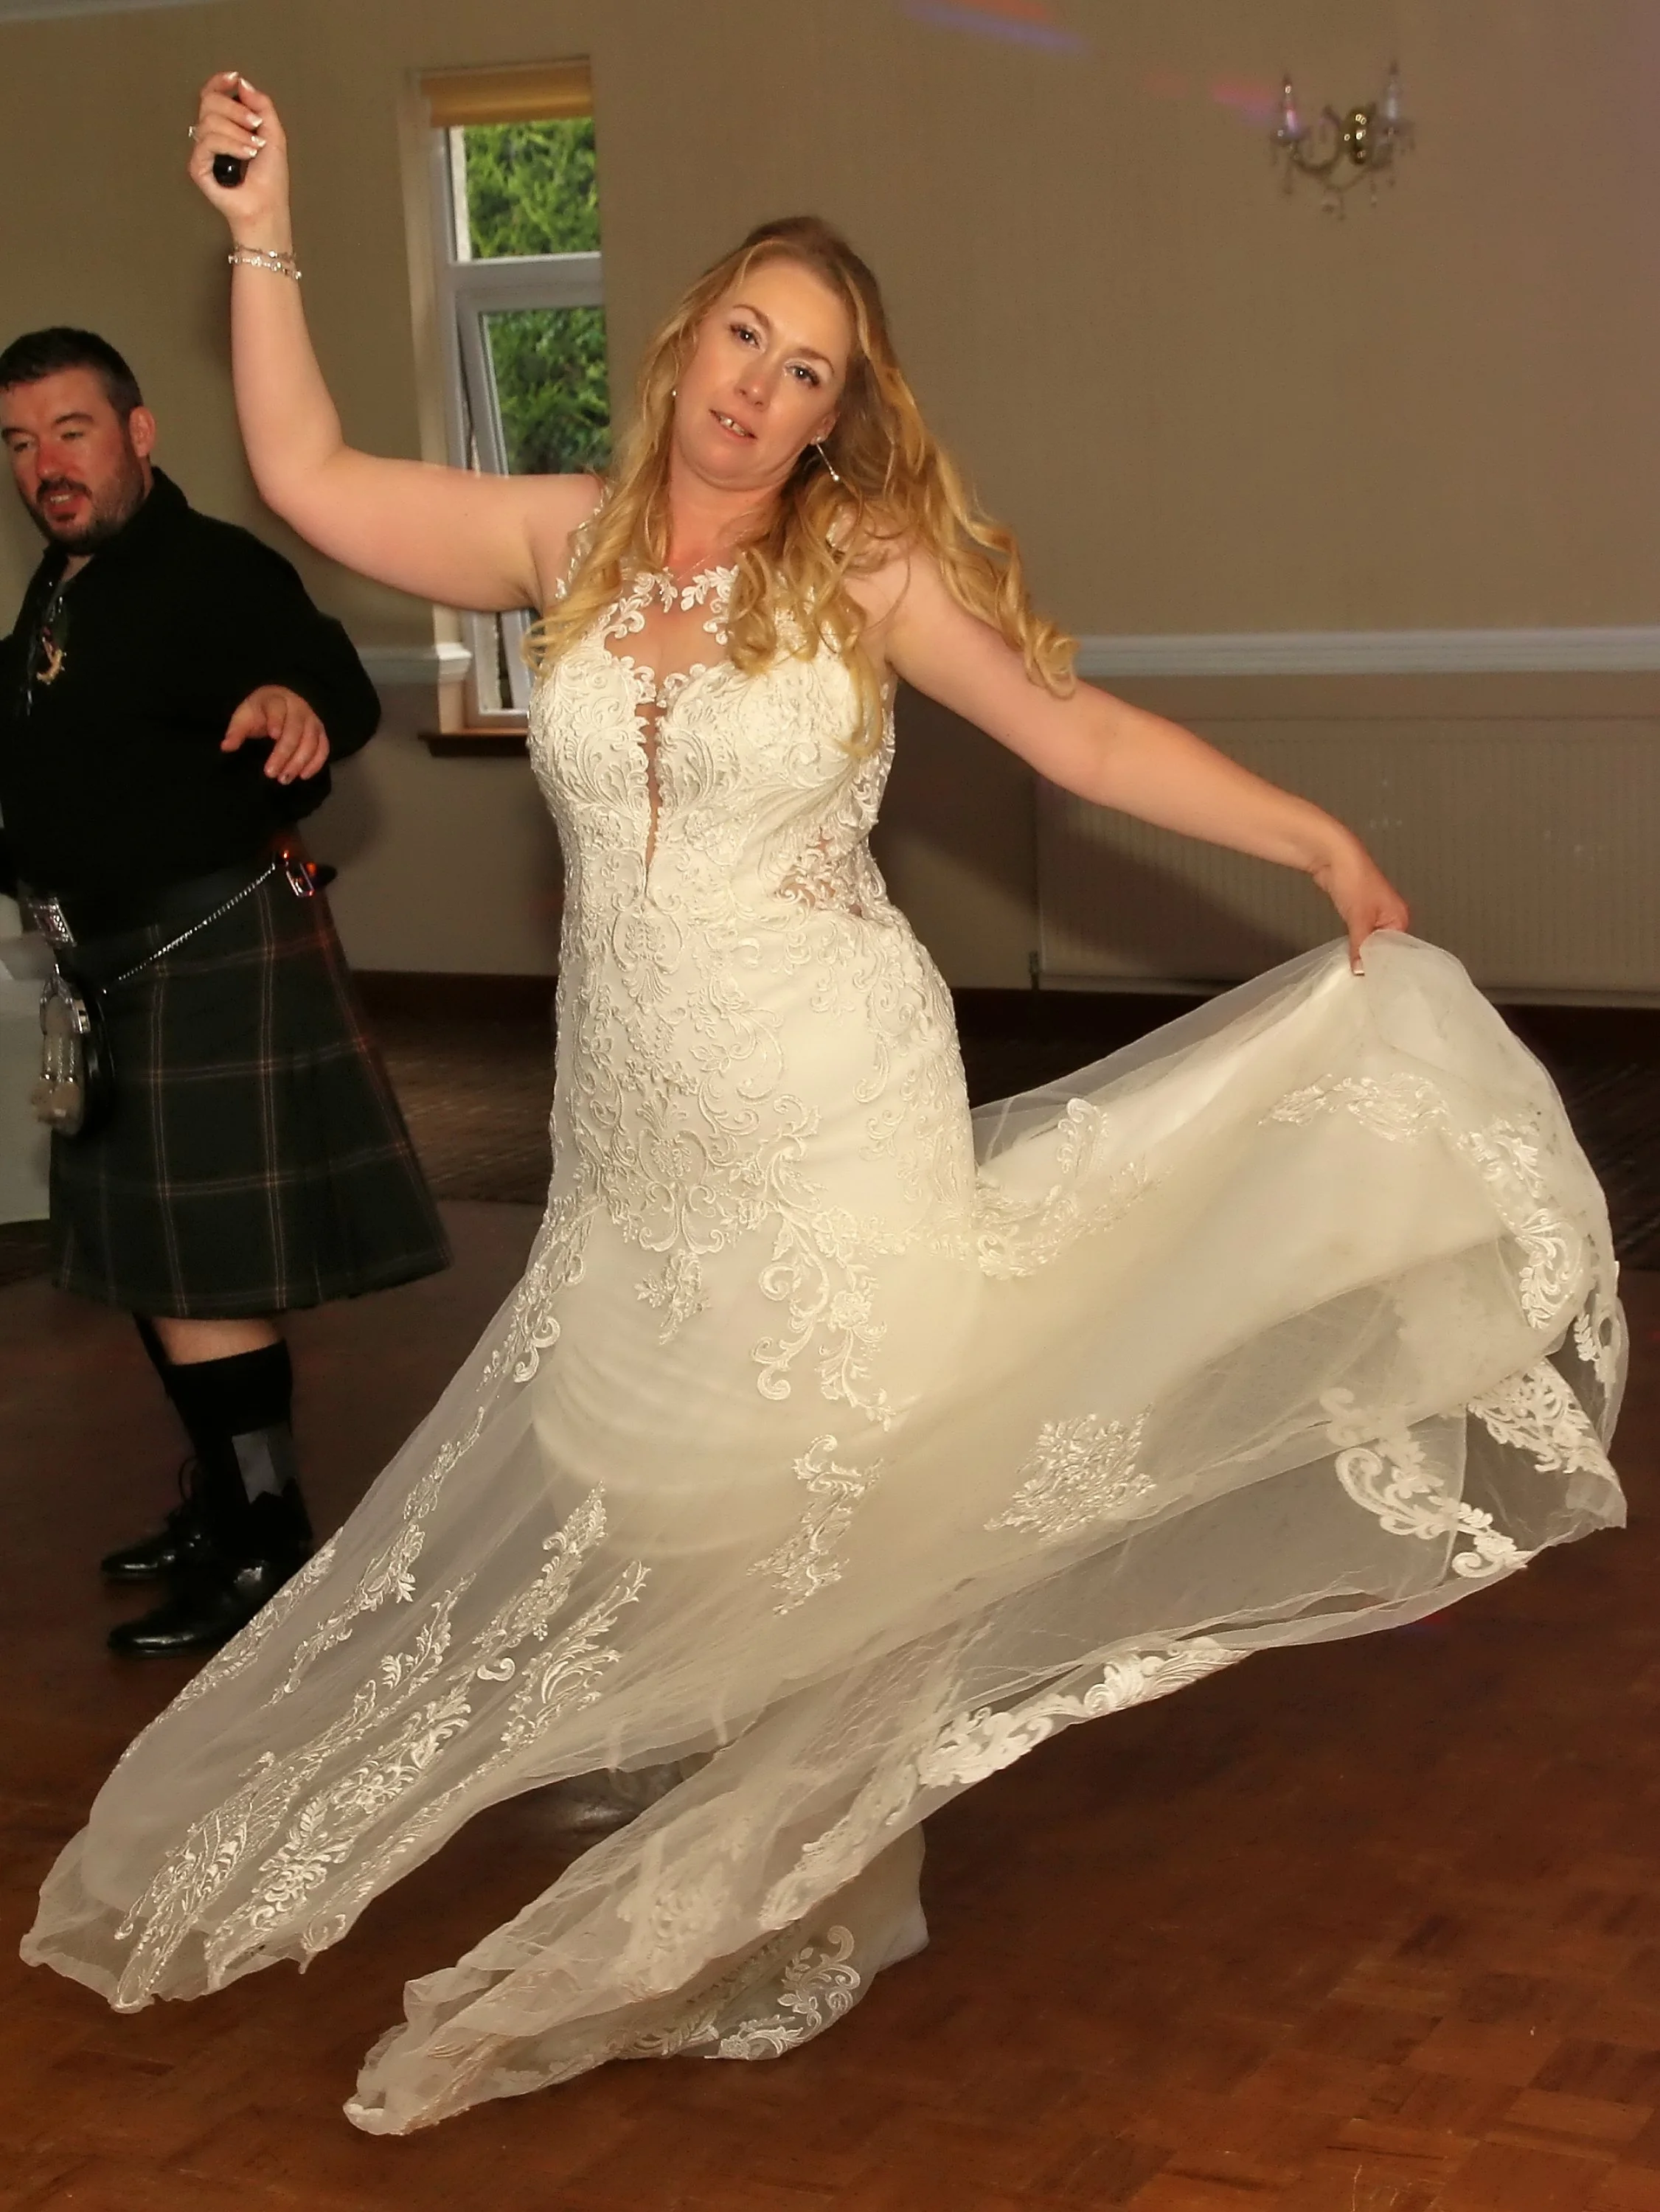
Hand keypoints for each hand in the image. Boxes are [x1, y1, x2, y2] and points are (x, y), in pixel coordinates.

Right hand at [189, 71, 291, 247]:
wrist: (268, 206)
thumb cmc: (271, 178)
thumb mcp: (273, 134)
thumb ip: (261, 105)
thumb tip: (242, 83)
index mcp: (226, 125)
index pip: (212, 94)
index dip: (219, 82)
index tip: (234, 79)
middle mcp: (211, 134)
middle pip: (209, 102)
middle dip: (235, 110)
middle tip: (255, 127)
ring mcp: (203, 151)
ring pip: (209, 121)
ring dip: (238, 132)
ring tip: (254, 149)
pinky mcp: (198, 166)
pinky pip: (207, 142)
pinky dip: (230, 145)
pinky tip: (247, 155)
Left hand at [221, 686, 328, 782]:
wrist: (282, 702)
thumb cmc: (260, 712)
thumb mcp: (244, 717)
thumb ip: (236, 732)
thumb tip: (226, 747)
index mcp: (276, 700)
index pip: (278, 709)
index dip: (277, 721)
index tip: (273, 736)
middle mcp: (298, 709)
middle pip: (295, 730)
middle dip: (284, 753)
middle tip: (271, 774)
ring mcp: (312, 721)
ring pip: (311, 742)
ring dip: (299, 762)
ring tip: (284, 779)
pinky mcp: (320, 733)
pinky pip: (323, 748)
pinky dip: (315, 763)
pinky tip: (303, 776)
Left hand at [1310, 832, 1409, 973]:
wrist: (1333, 858)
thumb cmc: (1353, 879)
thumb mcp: (1359, 918)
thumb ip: (1360, 946)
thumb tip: (1361, 970)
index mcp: (1400, 916)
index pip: (1399, 950)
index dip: (1386, 964)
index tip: (1376, 980)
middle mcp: (1391, 916)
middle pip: (1385, 946)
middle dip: (1374, 959)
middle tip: (1365, 979)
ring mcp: (1374, 914)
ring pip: (1371, 941)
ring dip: (1363, 951)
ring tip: (1357, 971)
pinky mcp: (1358, 912)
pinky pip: (1360, 934)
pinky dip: (1355, 943)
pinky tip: (1349, 955)